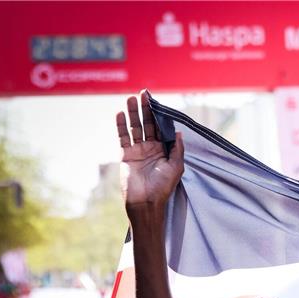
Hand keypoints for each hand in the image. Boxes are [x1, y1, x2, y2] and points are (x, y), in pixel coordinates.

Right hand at [116, 90, 183, 212]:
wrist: (145, 202)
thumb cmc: (163, 186)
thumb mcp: (176, 167)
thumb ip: (177, 149)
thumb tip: (178, 132)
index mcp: (165, 151)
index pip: (161, 129)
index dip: (159, 115)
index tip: (157, 101)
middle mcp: (151, 149)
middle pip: (148, 125)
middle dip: (145, 109)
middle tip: (143, 94)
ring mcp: (138, 151)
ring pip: (135, 128)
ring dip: (133, 113)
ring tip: (131, 99)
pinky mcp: (126, 155)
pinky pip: (123, 137)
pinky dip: (121, 126)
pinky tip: (120, 114)